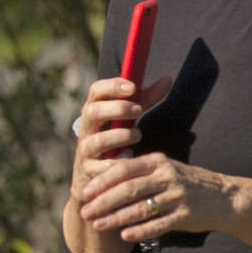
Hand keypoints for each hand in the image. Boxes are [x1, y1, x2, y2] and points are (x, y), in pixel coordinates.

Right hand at [68, 73, 171, 202]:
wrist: (93, 173)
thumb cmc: (115, 138)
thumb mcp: (129, 117)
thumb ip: (146, 99)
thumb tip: (166, 79)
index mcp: (94, 110)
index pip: (95, 91)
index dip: (111, 86)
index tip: (132, 87)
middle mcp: (86, 128)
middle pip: (93, 112)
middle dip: (116, 109)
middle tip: (138, 110)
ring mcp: (85, 148)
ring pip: (98, 140)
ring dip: (121, 136)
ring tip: (137, 135)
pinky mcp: (89, 169)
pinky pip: (104, 166)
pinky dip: (119, 160)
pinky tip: (130, 156)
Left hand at [76, 151, 237, 242]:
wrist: (224, 197)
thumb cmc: (184, 183)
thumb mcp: (163, 169)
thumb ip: (137, 171)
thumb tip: (99, 178)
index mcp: (158, 162)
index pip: (124, 169)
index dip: (102, 181)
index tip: (84, 192)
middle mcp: (167, 176)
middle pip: (129, 189)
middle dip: (103, 202)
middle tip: (84, 212)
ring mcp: (178, 196)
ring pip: (141, 208)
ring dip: (116, 218)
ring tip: (97, 225)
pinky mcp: (186, 215)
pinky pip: (159, 224)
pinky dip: (141, 231)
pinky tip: (124, 236)